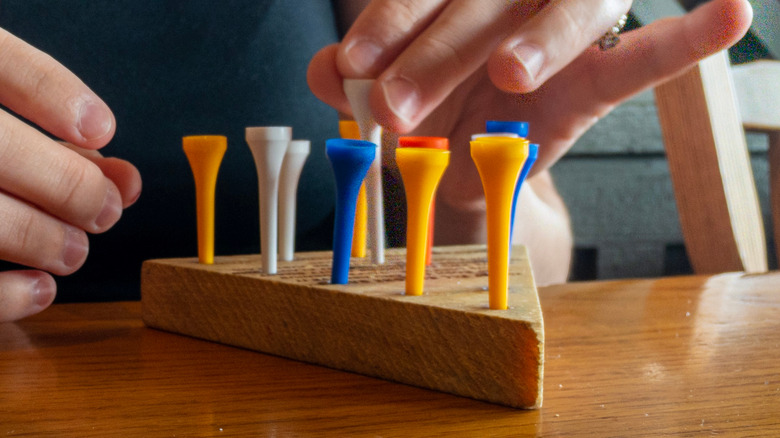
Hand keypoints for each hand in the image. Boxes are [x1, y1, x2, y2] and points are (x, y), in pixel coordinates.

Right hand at [0, 28, 140, 321]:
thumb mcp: (0, 134)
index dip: (48, 90)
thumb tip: (125, 180)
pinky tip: (40, 289)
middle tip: (105, 211)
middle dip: (65, 183)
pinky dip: (2, 294)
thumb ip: (51, 147)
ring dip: (37, 237)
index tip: (102, 127)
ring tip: (74, 252)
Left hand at [310, 0, 751, 193]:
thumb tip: (324, 71)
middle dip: (437, 54)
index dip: (387, 23)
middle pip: (481, 4)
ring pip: (562, 15)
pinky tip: (730, 11)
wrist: (469, 157)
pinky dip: (687, 36)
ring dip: (537, 43)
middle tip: (396, 105)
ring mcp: (559, 26)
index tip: (351, 64)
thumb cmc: (425, 110)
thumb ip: (352, 79)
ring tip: (511, 74)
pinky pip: (645, 53)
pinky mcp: (600, 71)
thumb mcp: (382, 95)